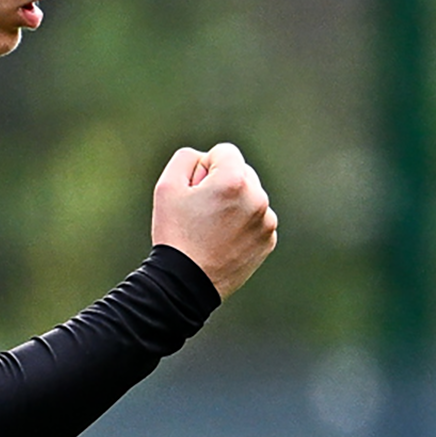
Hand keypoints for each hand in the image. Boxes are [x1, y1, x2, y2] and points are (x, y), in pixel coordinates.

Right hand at [152, 143, 277, 296]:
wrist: (187, 283)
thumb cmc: (175, 234)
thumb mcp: (167, 187)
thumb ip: (186, 158)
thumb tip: (206, 158)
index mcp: (234, 180)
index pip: (224, 152)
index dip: (204, 168)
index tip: (195, 190)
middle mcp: (257, 198)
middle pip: (241, 172)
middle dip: (222, 184)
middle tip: (202, 211)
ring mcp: (267, 221)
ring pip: (250, 196)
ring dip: (235, 204)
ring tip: (213, 228)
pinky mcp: (269, 240)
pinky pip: (257, 219)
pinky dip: (243, 224)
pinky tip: (224, 240)